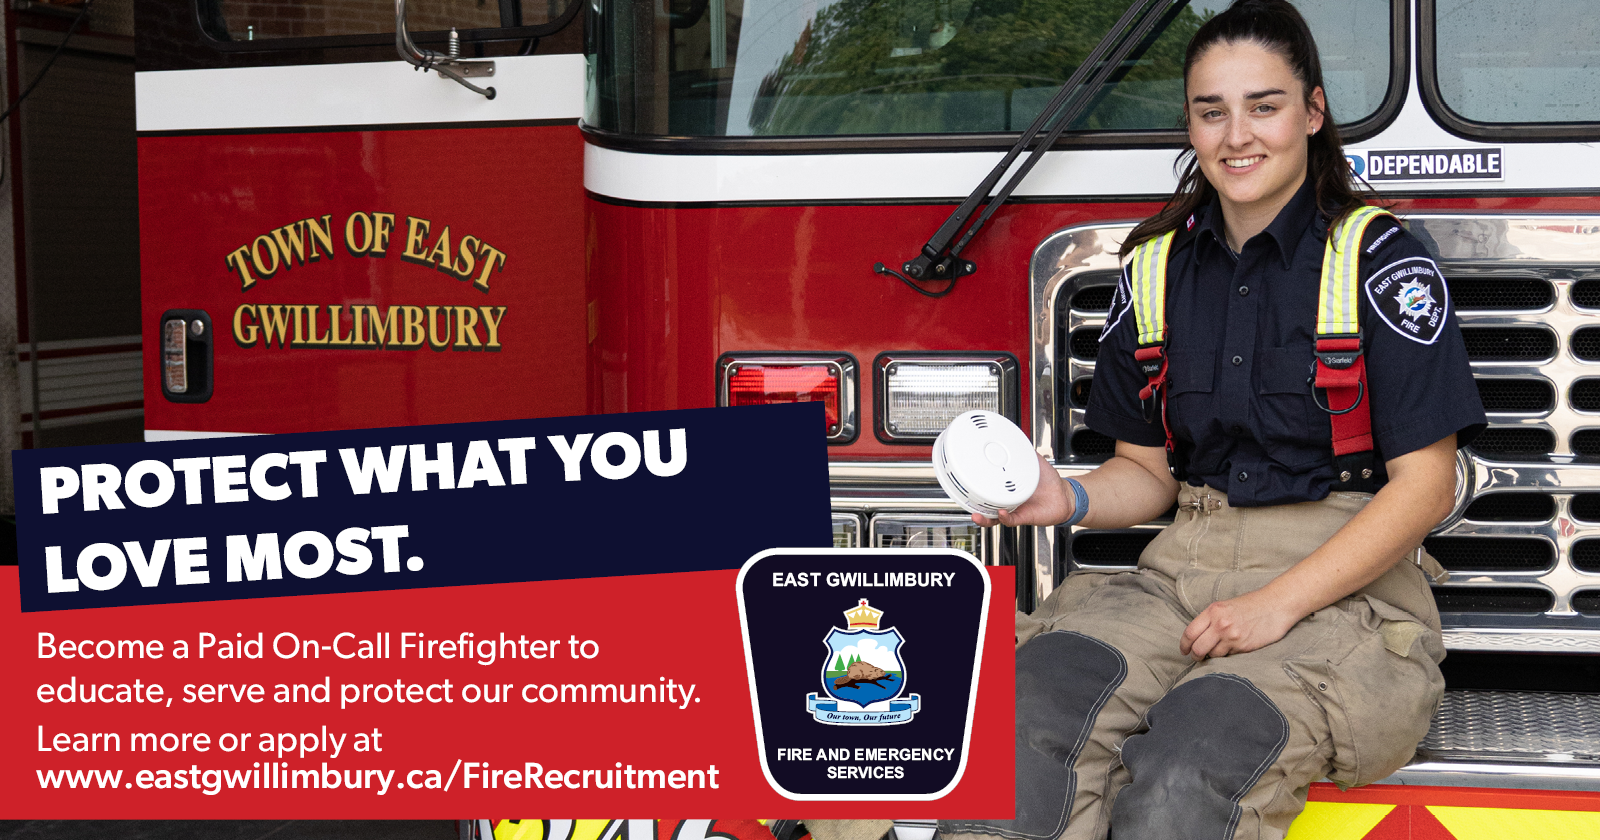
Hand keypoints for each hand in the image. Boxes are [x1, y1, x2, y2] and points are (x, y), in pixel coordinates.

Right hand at [971, 453, 1074, 526]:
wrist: (1065, 496)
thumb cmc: (1049, 481)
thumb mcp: (1035, 462)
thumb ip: (1024, 451)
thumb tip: (1015, 436)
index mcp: (1007, 487)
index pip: (987, 488)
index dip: (975, 487)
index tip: (966, 481)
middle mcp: (1008, 500)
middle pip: (985, 505)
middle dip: (973, 505)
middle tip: (966, 499)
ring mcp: (1014, 510)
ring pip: (994, 518)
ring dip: (984, 517)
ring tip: (977, 513)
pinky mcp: (1024, 517)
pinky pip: (1010, 520)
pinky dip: (1004, 517)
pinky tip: (1001, 513)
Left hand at [1179, 590, 1300, 659]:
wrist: (1276, 605)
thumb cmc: (1251, 605)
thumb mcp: (1225, 607)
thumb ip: (1211, 620)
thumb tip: (1197, 637)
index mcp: (1213, 611)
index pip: (1190, 633)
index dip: (1184, 645)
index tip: (1184, 651)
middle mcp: (1220, 624)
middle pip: (1198, 648)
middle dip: (1195, 656)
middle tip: (1197, 657)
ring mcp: (1232, 636)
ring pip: (1213, 655)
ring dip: (1213, 656)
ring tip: (1219, 650)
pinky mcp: (1243, 646)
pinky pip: (1228, 657)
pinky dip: (1228, 656)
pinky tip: (1234, 648)